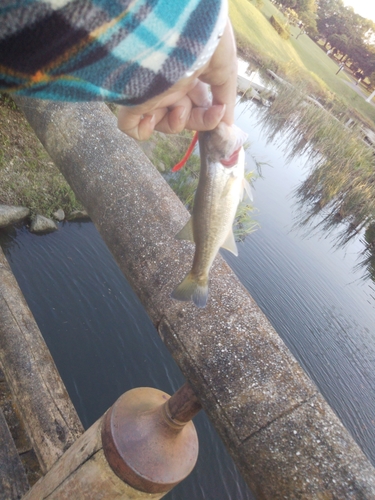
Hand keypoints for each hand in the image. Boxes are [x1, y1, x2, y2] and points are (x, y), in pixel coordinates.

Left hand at [117, 19, 236, 140]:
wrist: (182, 31)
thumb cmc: (207, 44)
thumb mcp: (225, 71)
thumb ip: (226, 100)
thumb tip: (227, 126)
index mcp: (189, 76)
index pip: (196, 106)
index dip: (208, 117)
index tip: (219, 113)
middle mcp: (170, 83)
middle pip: (180, 117)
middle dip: (196, 121)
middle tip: (208, 116)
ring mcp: (151, 91)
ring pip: (159, 123)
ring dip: (174, 124)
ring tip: (178, 110)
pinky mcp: (133, 97)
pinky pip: (129, 125)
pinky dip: (142, 130)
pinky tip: (151, 118)